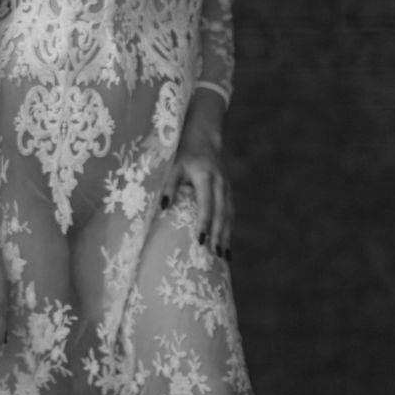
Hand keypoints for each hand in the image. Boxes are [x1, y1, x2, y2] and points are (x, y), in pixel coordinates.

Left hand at [160, 97, 232, 259]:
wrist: (203, 138)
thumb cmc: (182, 154)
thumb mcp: (172, 166)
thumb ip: (169, 186)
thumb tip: (164, 208)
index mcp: (206, 177)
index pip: (206, 205)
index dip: (204, 223)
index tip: (200, 241)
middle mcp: (220, 184)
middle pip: (222, 213)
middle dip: (219, 235)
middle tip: (217, 255)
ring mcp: (227, 188)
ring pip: (229, 215)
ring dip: (227, 235)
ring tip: (224, 256)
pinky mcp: (228, 191)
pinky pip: (231, 213)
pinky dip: (229, 229)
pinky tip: (225, 244)